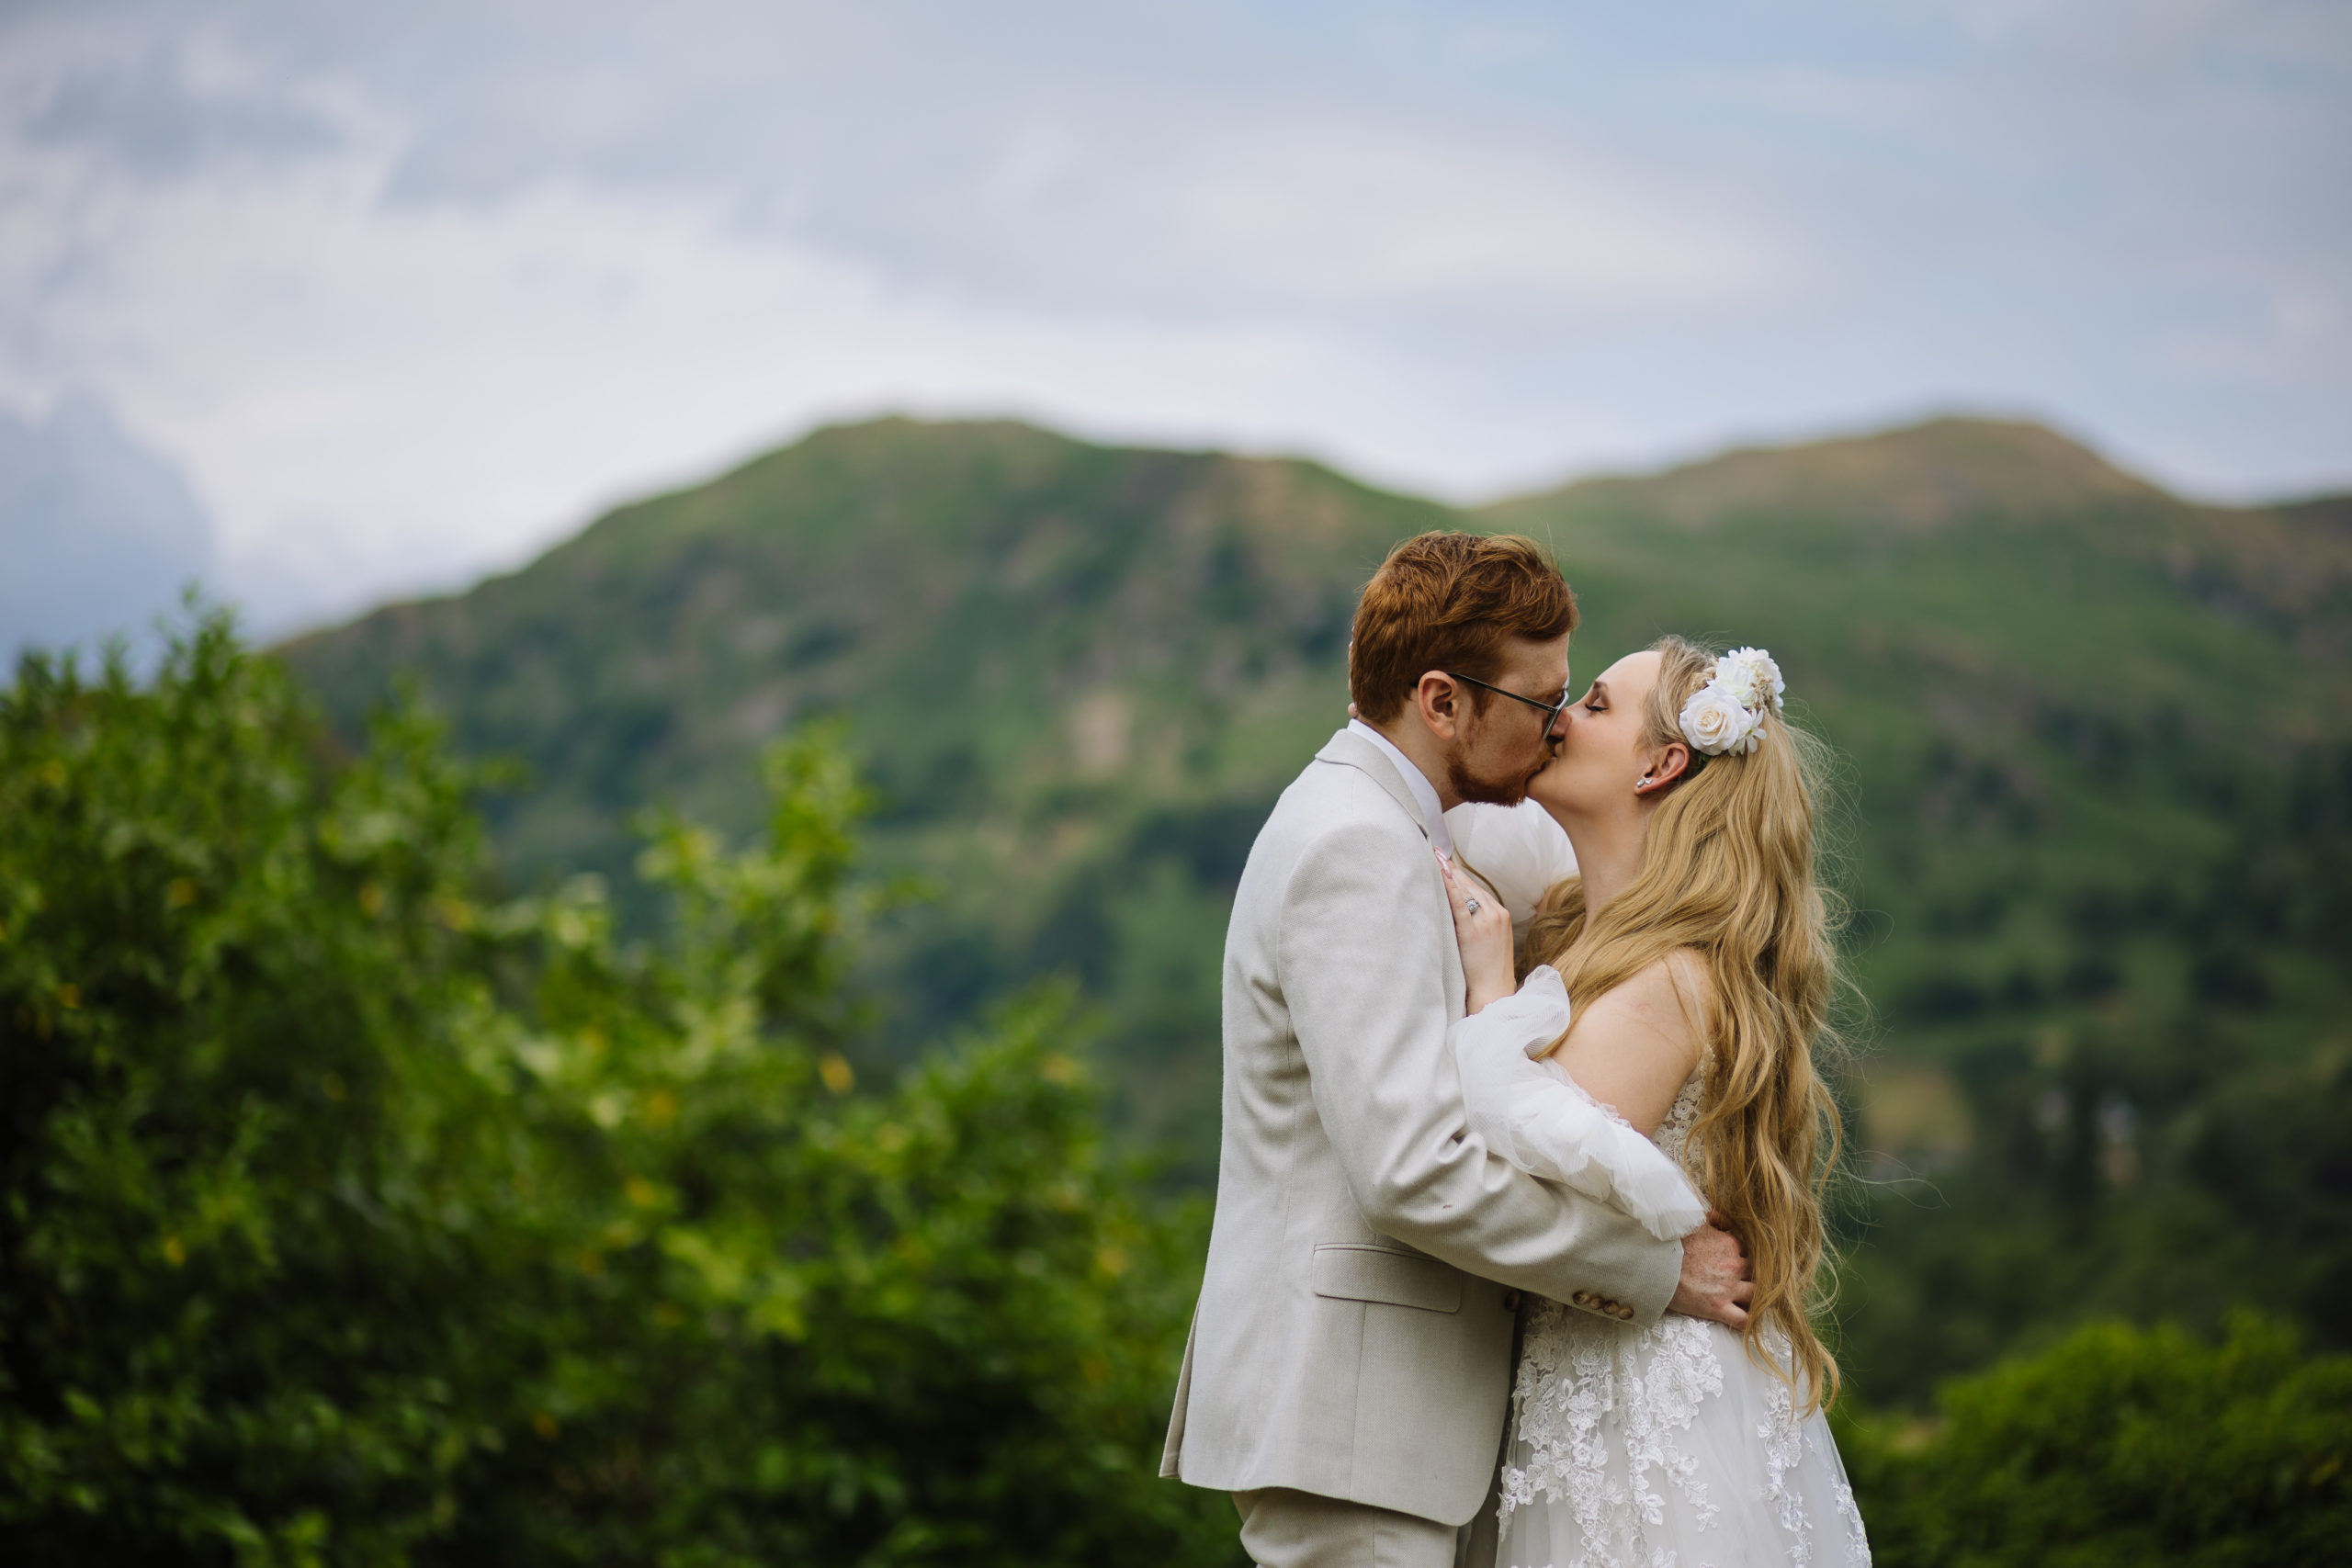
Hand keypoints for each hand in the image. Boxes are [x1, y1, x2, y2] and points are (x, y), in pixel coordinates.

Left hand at [1437, 850, 1515, 1013]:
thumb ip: (1478, 924)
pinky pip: (1460, 904)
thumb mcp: (1490, 941)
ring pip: (1466, 891)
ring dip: (1448, 874)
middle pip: (1471, 886)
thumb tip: (1455, 911)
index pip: (1478, 889)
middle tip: (1435, 853)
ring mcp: (1487, 921)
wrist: (1494, 990)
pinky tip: (1441, 876)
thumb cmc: (1487, 970)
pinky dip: (1450, 888)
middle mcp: (1496, 913)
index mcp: (1501, 915)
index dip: (1460, 875)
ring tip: (1434, 859)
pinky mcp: (1474, 930)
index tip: (1445, 861)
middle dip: (1452, 870)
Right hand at [1667, 1210, 1752, 1329]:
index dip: (1742, 1259)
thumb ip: (1717, 1218)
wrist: (1652, 1264)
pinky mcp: (1718, 1308)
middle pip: (1756, 1274)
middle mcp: (1734, 1266)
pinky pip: (1743, 1320)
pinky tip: (1747, 1321)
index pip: (1749, 1253)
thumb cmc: (1671, 1243)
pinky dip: (1749, 1322)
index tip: (1734, 1265)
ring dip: (1753, 1298)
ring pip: (1756, 1296)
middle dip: (1750, 1278)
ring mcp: (1728, 1288)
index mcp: (1730, 1244)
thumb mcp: (1696, 1221)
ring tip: (1746, 1301)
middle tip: (1739, 1282)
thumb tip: (1730, 1223)